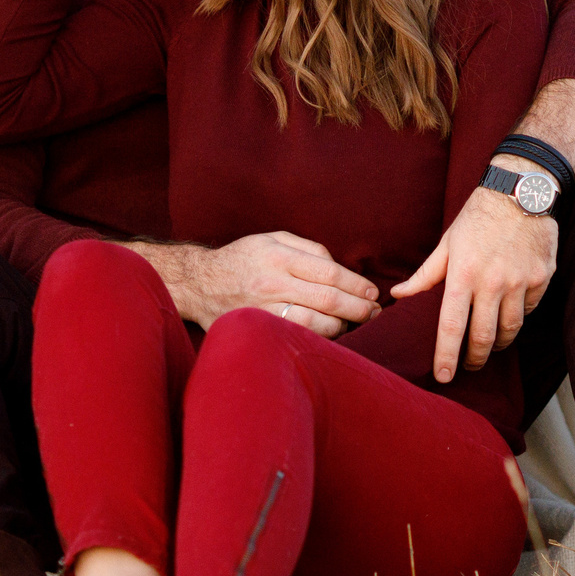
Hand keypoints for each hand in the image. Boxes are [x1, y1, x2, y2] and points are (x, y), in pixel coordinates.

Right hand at [138, 233, 380, 338]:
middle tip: (375, 311)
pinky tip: (331, 333)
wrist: (199, 284)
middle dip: (358, 308)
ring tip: (355, 323)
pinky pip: (296, 336)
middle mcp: (272, 282)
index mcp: (279, 255)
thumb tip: (339, 267)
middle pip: (327, 299)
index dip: (356, 284)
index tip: (372, 292)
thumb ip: (309, 249)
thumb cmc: (243, 259)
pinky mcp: (259, 327)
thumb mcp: (273, 239)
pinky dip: (319, 337)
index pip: (329, 272)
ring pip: (315, 323)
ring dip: (343, 326)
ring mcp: (264, 308)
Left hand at [392, 181, 556, 382]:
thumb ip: (425, 275)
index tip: (444, 376)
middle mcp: (492, 282)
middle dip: (474, 358)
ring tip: (490, 344)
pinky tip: (510, 312)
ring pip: (510, 329)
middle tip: (469, 365)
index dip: (446, 355)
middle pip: (483, 336)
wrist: (521, 192)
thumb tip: (399, 295)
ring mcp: (519, 281)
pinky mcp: (541, 278)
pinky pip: (529, 309)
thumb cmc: (478, 217)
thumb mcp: (447, 243)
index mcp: (463, 274)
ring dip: (498, 342)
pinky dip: (518, 315)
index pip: (451, 326)